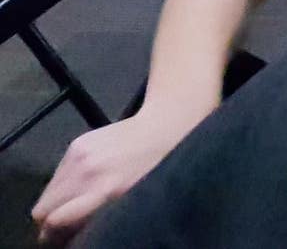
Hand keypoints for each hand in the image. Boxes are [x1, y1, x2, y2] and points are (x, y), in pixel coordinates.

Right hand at [35, 111, 190, 242]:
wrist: (164, 128)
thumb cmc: (157, 170)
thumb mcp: (132, 200)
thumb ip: (98, 218)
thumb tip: (71, 235)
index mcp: (105, 191)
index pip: (55, 220)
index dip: (53, 236)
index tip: (61, 239)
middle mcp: (87, 172)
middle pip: (43, 209)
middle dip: (50, 221)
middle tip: (66, 224)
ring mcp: (79, 156)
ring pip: (46, 192)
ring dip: (56, 201)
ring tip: (77, 202)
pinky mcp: (76, 144)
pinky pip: (56, 174)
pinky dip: (64, 183)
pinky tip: (84, 181)